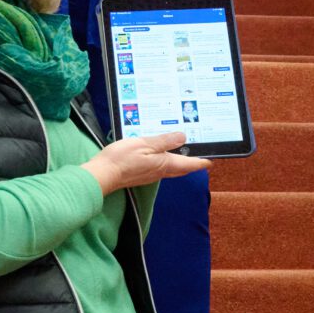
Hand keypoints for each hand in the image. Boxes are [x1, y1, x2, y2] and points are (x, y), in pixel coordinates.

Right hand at [83, 131, 208, 195]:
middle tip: (201, 158)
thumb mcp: (145, 144)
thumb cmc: (122, 159)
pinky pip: (159, 168)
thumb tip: (183, 137)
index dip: (201, 163)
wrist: (103, 174)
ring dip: (180, 163)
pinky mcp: (141, 174)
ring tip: (184, 154)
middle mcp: (160, 172)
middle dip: (192, 164)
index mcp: (164, 164)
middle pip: (181, 168)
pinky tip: (161, 155)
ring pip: (171, 169)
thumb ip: (164, 141)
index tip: (210, 162)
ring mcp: (150, 174)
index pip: (188, 164)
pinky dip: (166, 162)